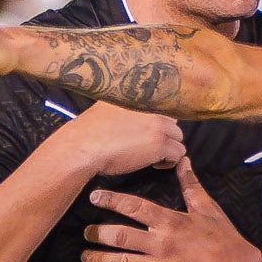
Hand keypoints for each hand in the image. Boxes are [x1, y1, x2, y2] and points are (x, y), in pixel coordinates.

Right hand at [63, 104, 186, 182]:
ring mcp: (158, 126)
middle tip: (151, 145)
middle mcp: (152, 108)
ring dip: (168, 148)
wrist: (84, 146)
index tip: (153, 131)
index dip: (159, 121)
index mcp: (139, 96)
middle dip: (165, 134)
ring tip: (153, 156)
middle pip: (173, 121)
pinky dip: (169, 161)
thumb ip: (123, 104)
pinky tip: (154, 164)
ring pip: (178, 137)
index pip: (164, 104)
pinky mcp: (160, 144)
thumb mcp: (106, 106)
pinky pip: (178, 153)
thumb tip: (126, 110)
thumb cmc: (88, 131)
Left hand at [82, 154, 260, 261]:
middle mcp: (162, 243)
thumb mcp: (209, 208)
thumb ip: (191, 185)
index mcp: (171, 221)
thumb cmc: (225, 239)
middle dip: (99, 233)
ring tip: (85, 257)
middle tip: (85, 231)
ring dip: (100, 260)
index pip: (135, 207)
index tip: (94, 197)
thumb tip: (183, 160)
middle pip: (121, 236)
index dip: (112, 201)